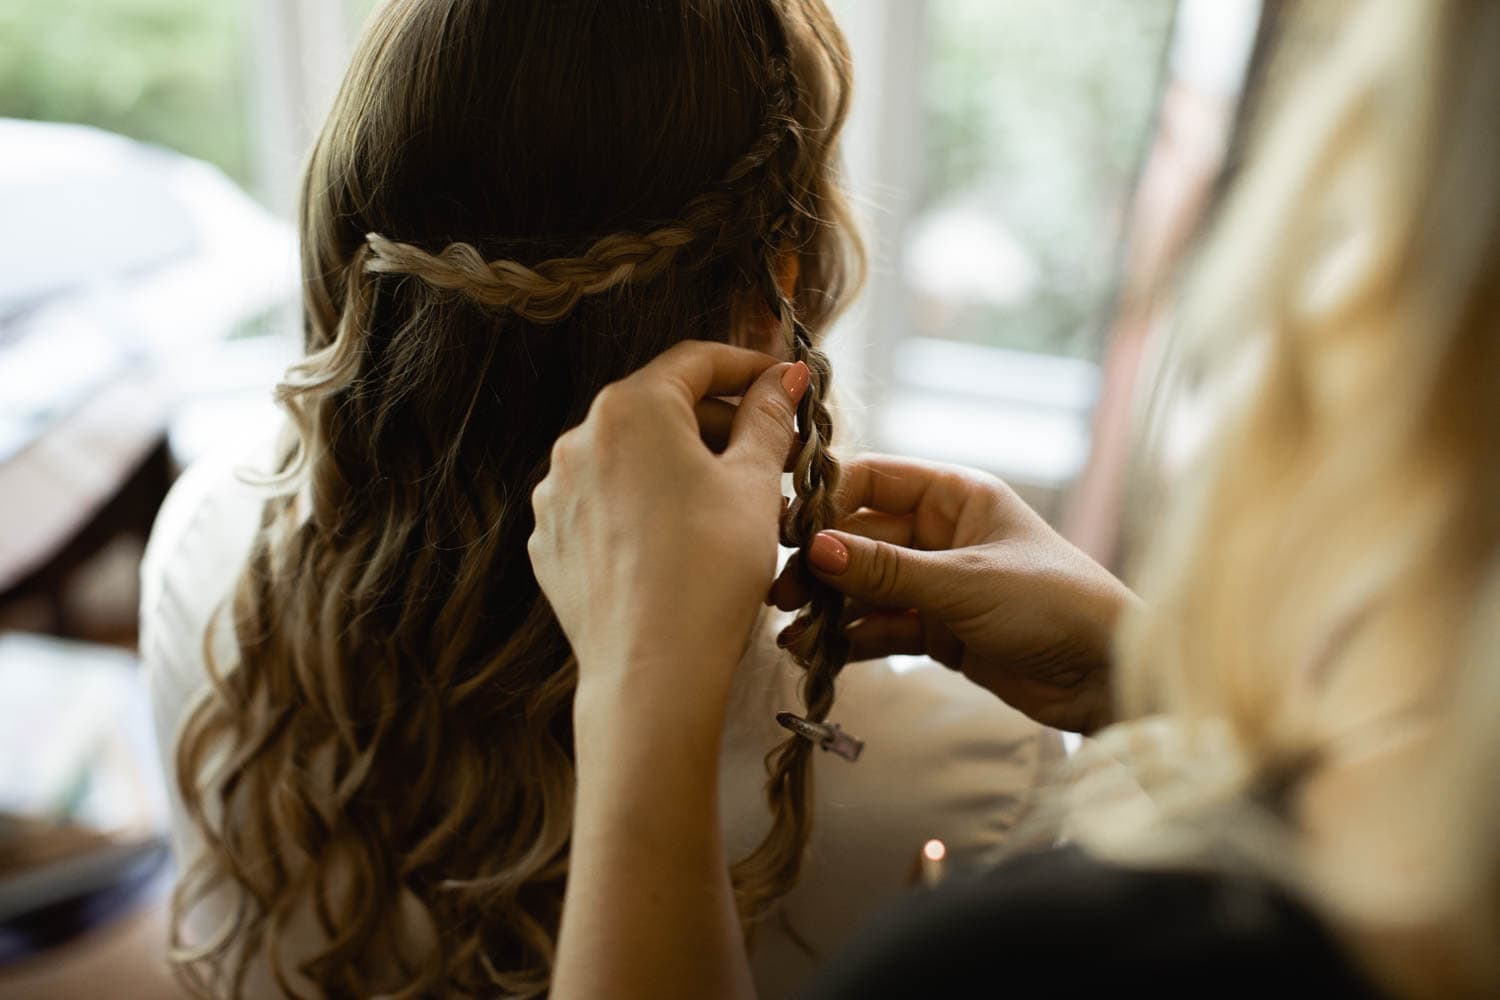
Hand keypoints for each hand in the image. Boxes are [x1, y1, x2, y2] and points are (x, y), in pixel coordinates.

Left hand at [532, 341, 790, 999]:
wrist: (652, 671)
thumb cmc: (711, 571)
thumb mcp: (756, 485)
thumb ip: (768, 419)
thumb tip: (783, 377)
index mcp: (630, 408)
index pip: (695, 360)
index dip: (747, 365)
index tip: (781, 380)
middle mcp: (579, 439)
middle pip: (660, 409)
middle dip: (717, 423)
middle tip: (771, 452)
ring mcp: (556, 494)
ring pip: (631, 460)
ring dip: (680, 466)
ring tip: (730, 503)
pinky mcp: (550, 542)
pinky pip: (605, 506)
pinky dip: (643, 508)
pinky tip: (682, 541)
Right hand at [769, 455, 1137, 733]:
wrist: (1108, 677)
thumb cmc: (1054, 605)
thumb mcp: (965, 583)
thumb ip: (886, 570)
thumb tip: (815, 549)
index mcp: (956, 495)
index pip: (872, 481)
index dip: (826, 502)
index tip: (786, 534)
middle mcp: (942, 532)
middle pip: (860, 537)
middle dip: (820, 566)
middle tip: (781, 594)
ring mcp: (939, 582)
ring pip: (866, 586)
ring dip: (829, 609)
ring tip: (792, 636)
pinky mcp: (939, 630)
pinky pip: (882, 626)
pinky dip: (852, 639)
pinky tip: (819, 655)